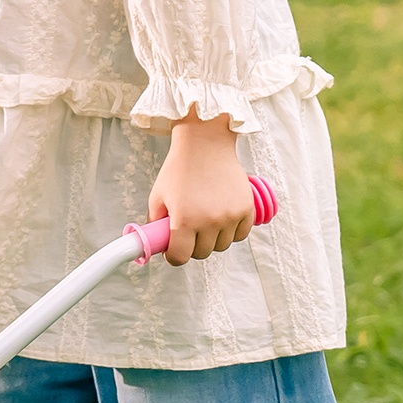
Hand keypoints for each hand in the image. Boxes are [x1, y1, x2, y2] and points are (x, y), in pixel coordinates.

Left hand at [148, 109, 253, 265]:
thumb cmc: (179, 169)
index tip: (173, 250)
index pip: (180, 258)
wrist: (205, 144)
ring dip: (212, 239)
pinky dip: (231, 231)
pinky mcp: (246, 209)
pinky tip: (222, 219)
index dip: (174, 256)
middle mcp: (209, 221)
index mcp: (184, 220)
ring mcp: (230, 216)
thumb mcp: (157, 196)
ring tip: (204, 221)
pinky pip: (240, 234)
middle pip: (202, 253)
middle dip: (192, 246)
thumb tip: (157, 244)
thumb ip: (156, 223)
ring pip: (222, 245)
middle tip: (188, 231)